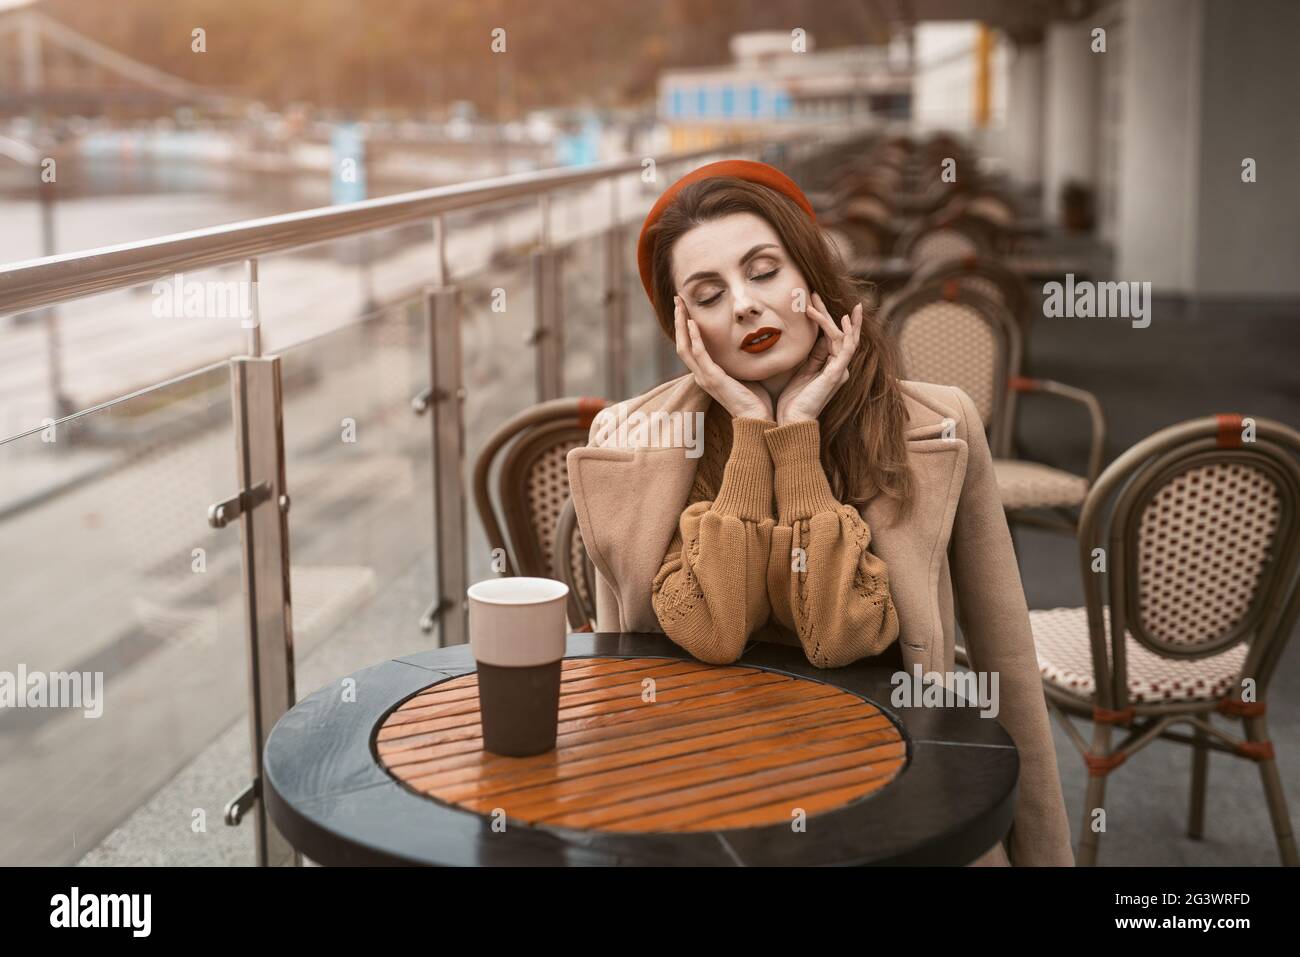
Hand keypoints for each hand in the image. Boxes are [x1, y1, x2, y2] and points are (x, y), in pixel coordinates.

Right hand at [674, 295, 772, 419]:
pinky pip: (698, 354)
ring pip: (684, 346)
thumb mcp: (743, 373)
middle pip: (681, 343)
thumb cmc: (755, 400)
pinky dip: (694, 337)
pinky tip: (692, 322)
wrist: (758, 420)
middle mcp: (701, 375)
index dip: (685, 327)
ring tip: (680, 305)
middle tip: (677, 299)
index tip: (685, 308)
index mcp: (707, 374)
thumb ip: (738, 359)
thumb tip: (748, 341)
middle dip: (679, 320)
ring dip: (681, 324)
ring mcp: (704, 377)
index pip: (689, 346)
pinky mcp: (713, 379)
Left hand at [774, 292, 861, 425]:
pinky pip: (845, 347)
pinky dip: (844, 331)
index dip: (823, 318)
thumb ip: (809, 355)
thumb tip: (809, 336)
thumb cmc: (792, 401)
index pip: (831, 337)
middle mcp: (839, 367)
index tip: (812, 302)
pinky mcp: (837, 373)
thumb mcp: (800, 371)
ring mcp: (840, 370)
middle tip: (814, 293)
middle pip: (839, 333)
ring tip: (815, 300)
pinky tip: (841, 318)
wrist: (792, 422)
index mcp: (831, 367)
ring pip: (843, 336)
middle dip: (827, 312)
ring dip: (829, 317)